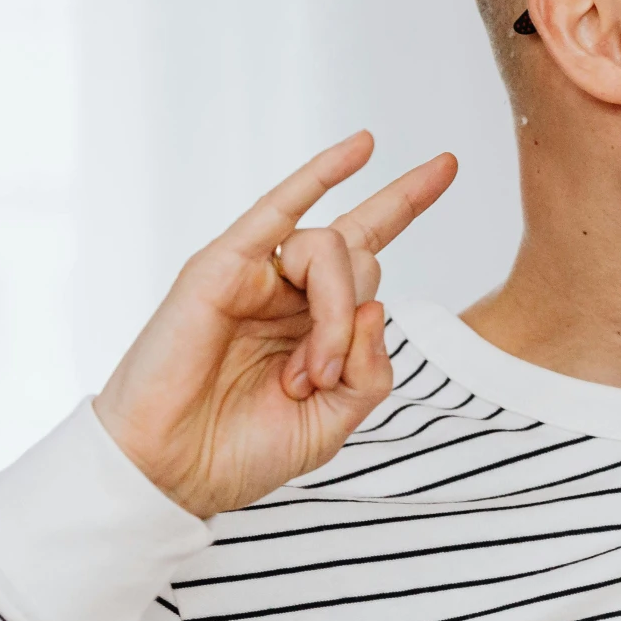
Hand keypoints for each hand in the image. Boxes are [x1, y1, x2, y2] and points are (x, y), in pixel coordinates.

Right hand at [93, 132, 458, 517]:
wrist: (171, 473)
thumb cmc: (240, 449)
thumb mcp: (335, 419)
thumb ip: (371, 368)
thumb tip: (376, 308)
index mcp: (317, 322)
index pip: (371, 250)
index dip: (408, 203)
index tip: (449, 166)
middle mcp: (290, 291)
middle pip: (364, 255)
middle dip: (354, 322)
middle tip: (319, 380)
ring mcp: (256, 276)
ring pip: (332, 250)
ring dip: (334, 315)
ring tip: (304, 374)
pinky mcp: (220, 269)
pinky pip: (278, 211)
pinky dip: (320, 175)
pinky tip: (366, 147)